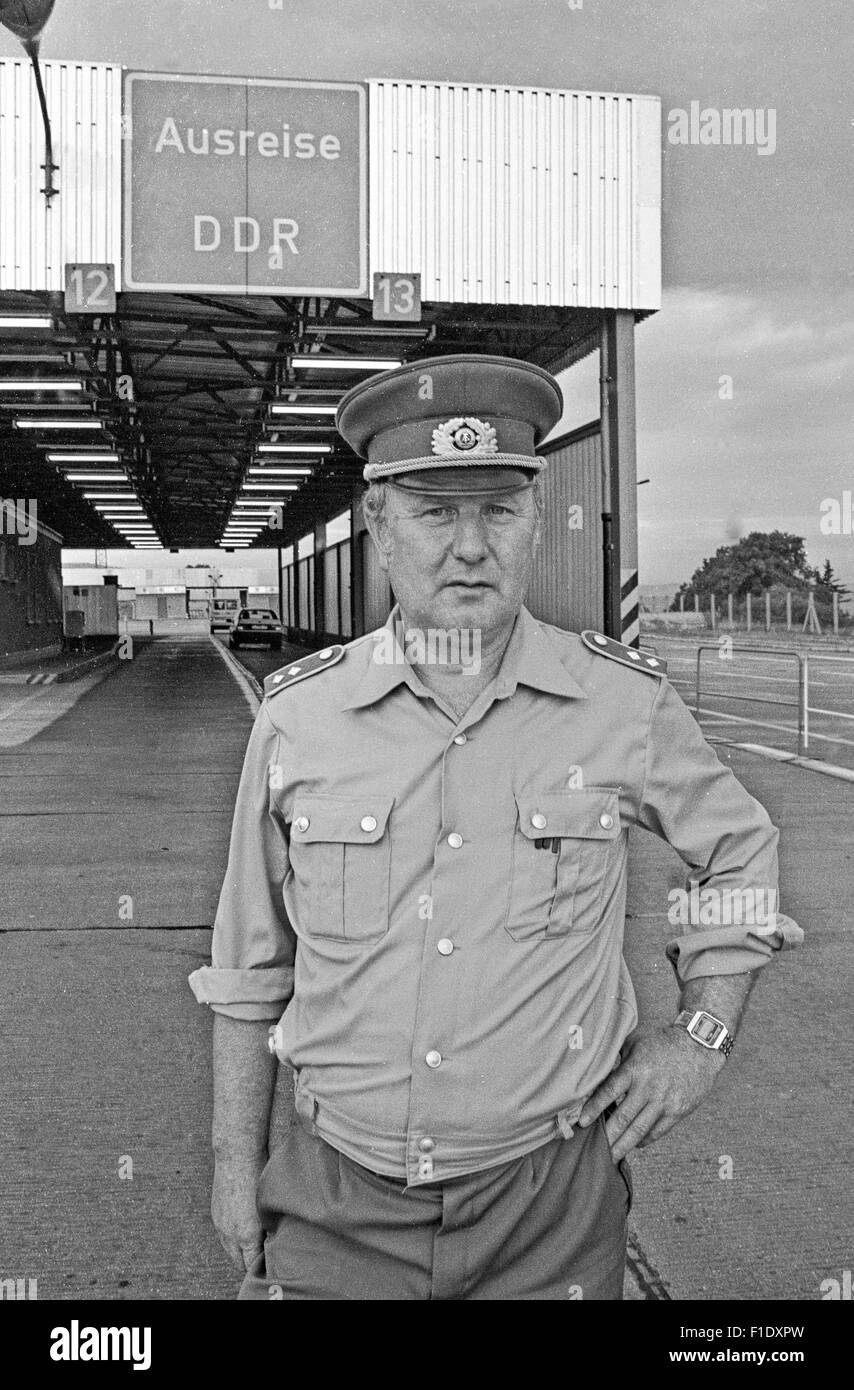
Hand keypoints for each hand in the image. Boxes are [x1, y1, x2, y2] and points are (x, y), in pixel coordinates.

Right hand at [212, 1150, 265, 1271]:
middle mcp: (230, 1234)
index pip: (251, 1266)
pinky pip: (224, 1237)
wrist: (237, 1156)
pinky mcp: (216, 1216)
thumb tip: (274, 1243)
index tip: (272, 1261)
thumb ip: (270, 1231)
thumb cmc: (260, 1178)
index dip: (262, 1265)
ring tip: (256, 1244)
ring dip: (240, 1251)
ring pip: (230, 1251)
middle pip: (239, 1263)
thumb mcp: (270, 1209)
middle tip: (265, 1255)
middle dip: (251, 1262)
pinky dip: (233, 1239)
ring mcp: (220, 1225)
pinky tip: (244, 1230)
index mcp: (246, 1236)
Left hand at [578, 1024, 726, 1161]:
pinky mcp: (677, 1111)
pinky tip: (635, 1145)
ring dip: (623, 1145)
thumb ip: (617, 1058)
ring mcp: (664, 1101)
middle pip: (622, 1117)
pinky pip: (657, 1132)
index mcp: (635, 1069)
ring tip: (611, 1157)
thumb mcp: (635, 1042)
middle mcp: (648, 1088)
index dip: (593, 1108)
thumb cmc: (663, 1042)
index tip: (581, 1122)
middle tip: (594, 1149)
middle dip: (607, 1135)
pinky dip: (645, 1140)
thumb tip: (596, 1073)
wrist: (699, 1048)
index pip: (609, 1092)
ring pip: (639, 1129)